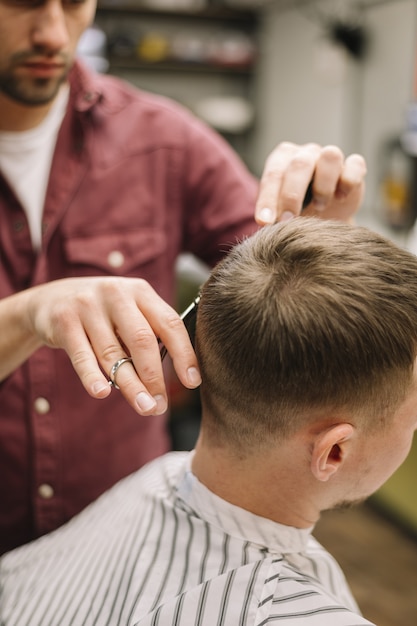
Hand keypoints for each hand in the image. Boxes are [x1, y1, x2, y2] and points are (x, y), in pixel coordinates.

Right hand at [22, 277, 201, 414]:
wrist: (50, 299)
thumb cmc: (103, 314)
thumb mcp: (129, 312)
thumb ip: (149, 334)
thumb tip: (177, 377)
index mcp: (141, 292)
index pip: (169, 323)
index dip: (184, 354)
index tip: (193, 382)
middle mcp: (117, 294)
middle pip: (143, 340)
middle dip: (155, 377)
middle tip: (161, 406)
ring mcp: (89, 306)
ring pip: (113, 352)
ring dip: (130, 385)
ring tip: (144, 408)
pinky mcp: (64, 321)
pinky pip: (82, 354)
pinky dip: (92, 376)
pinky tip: (102, 393)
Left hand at [255, 142, 366, 224]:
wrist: (326, 217)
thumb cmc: (297, 211)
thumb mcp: (280, 212)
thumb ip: (271, 214)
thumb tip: (262, 225)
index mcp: (283, 158)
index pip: (273, 174)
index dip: (268, 199)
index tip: (265, 222)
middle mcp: (306, 153)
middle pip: (299, 164)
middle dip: (291, 196)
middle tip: (287, 221)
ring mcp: (330, 157)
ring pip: (330, 156)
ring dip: (323, 185)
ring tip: (319, 207)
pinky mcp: (354, 166)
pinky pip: (355, 165)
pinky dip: (348, 181)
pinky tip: (341, 197)